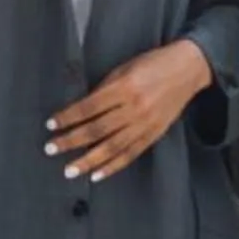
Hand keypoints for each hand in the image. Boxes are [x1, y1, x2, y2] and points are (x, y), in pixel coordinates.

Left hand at [48, 41, 213, 183]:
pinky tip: (96, 174)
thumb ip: (103, 90)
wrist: (188, 69)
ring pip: (112, 148)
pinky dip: (112, 166)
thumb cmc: (153, 64)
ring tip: (69, 170)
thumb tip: (80, 110)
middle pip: (96, 130)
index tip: (51, 125)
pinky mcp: (154, 135)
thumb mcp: (124, 69)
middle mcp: (134, 108)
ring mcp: (145, 124)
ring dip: (88, 161)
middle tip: (50, 149)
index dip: (68, 117)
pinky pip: (130, 154)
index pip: (88, 107)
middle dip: (71, 141)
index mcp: (124, 87)